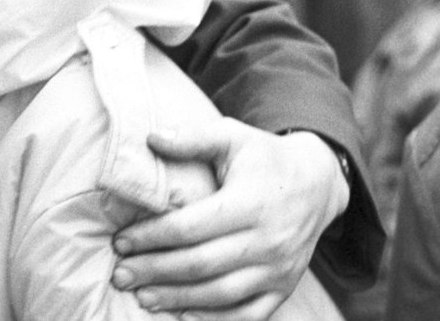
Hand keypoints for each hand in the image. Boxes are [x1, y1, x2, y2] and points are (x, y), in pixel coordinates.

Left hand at [109, 120, 347, 319]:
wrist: (319, 183)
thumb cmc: (263, 157)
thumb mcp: (232, 136)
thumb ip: (192, 138)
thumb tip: (150, 139)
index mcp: (250, 204)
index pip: (191, 228)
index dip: (152, 237)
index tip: (120, 241)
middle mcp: (268, 242)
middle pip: (201, 264)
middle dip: (155, 271)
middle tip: (120, 274)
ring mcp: (279, 270)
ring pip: (221, 294)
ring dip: (178, 299)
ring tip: (142, 298)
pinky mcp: (285, 287)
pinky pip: (249, 314)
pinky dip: (216, 319)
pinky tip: (183, 317)